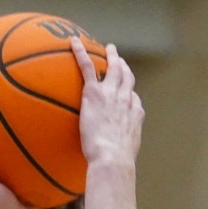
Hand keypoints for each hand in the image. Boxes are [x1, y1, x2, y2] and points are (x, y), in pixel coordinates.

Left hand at [73, 40, 141, 169]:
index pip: (133, 98)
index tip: (126, 87)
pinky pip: (87, 67)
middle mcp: (126, 100)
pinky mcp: (95, 92)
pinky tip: (73, 42)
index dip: (129, 90)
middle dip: (124, 67)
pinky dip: (80, 52)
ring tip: (107, 47)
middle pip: (127, 78)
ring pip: (113, 68)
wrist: (112, 157)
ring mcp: (112, 94)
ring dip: (111, 56)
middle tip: (120, 59)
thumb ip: (116, 153)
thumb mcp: (120, 157)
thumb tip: (109, 166)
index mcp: (134, 114)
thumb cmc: (115, 164)